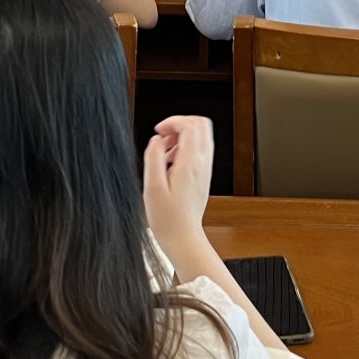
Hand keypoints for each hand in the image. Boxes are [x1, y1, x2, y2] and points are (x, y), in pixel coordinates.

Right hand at [142, 116, 214, 264]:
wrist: (183, 237)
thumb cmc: (167, 218)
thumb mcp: (152, 187)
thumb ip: (153, 158)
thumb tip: (156, 141)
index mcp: (190, 164)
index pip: (190, 125)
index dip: (173, 121)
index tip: (158, 131)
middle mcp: (202, 164)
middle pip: (201, 124)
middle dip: (180, 123)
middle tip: (163, 136)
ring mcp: (205, 169)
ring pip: (202, 135)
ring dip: (182, 135)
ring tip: (165, 151)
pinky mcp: (203, 175)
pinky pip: (200, 149)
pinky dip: (186, 147)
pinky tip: (171, 162)